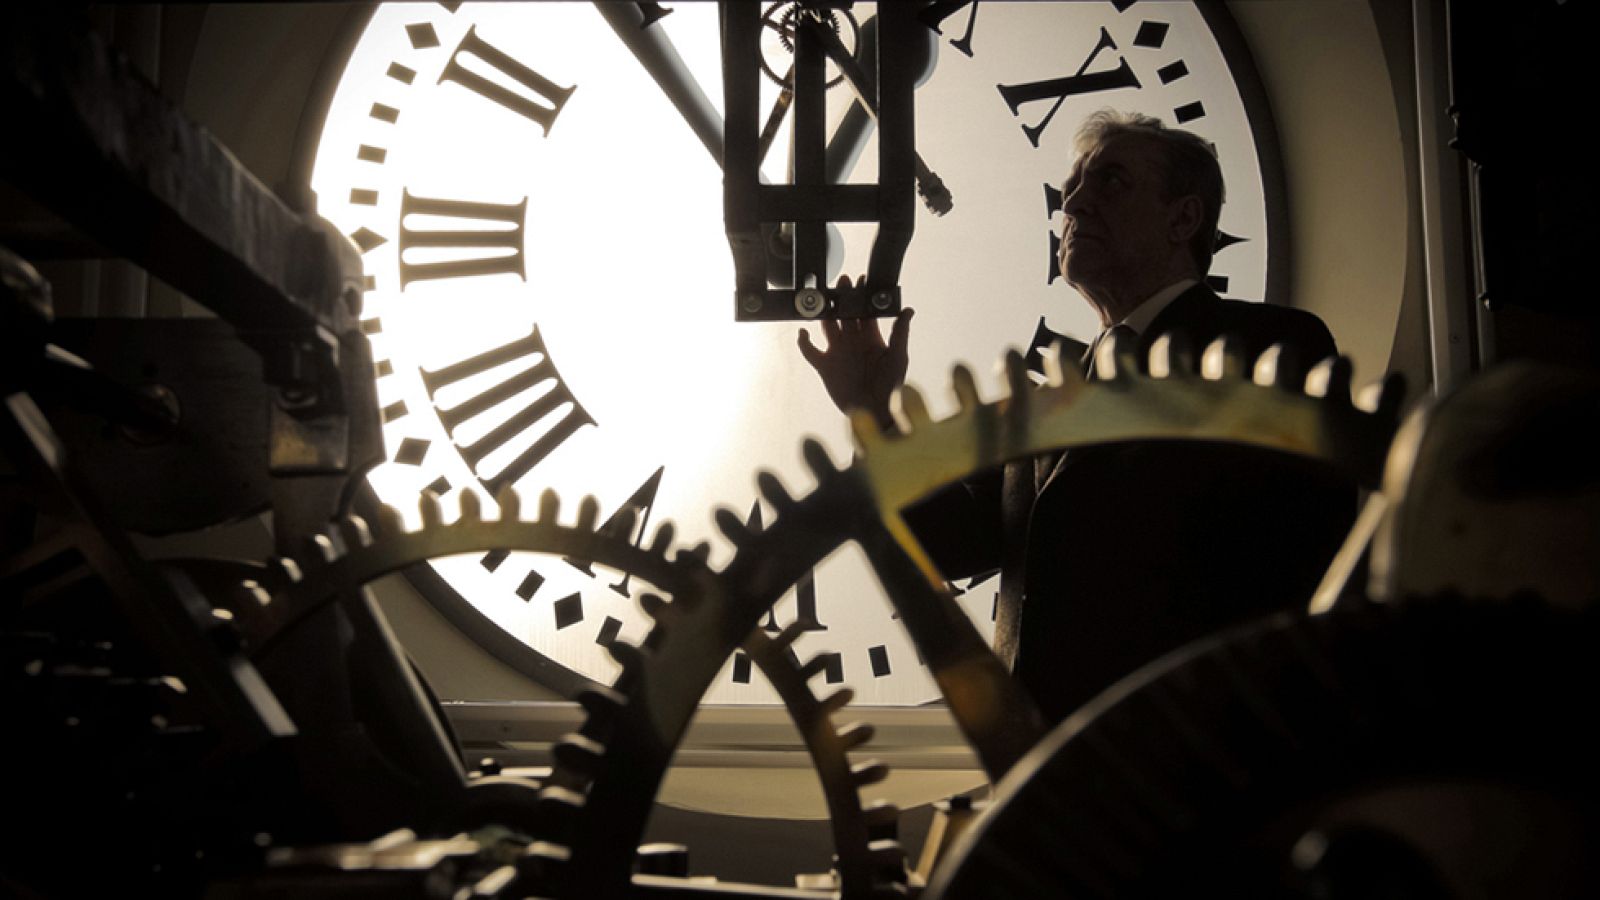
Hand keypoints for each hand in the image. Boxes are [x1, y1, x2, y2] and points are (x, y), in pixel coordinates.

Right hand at [796, 276, 912, 429]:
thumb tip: (908, 310)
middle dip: (844, 298)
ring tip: (822, 300)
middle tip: (842, 282)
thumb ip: (900, 333)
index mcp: (871, 337)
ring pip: (827, 326)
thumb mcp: (898, 356)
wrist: (876, 411)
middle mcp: (853, 342)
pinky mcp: (825, 366)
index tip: (862, 281)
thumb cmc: (891, 386)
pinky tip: (803, 332)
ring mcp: (838, 352)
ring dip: (825, 313)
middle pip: (845, 314)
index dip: (863, 296)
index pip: (865, 311)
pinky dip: (803, 342)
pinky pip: (810, 351)